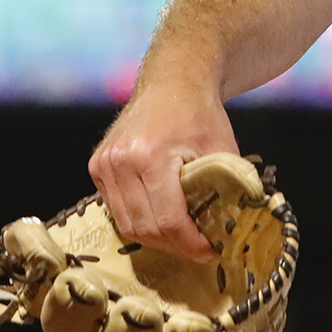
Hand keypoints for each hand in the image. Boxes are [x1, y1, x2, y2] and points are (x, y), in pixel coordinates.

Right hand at [89, 80, 239, 262]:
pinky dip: (138, 220)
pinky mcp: (97, 166)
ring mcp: (103, 164)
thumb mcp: (222, 148)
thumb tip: (234, 229)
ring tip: (182, 238)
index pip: (168, 220)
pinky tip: (161, 219)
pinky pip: (115, 209)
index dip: (190, 244)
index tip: (211, 251)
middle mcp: (120, 161)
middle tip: (199, 249)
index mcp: (150, 156)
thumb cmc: (200, 113)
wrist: (172, 80)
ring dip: (155, 238)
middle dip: (174, 246)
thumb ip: (228, 188)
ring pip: (126, 224)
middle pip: (144, 228)